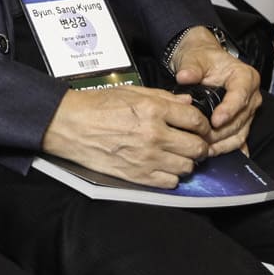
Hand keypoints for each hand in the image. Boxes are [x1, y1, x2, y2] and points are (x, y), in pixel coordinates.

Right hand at [40, 85, 211, 188]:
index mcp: (153, 109)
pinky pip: (170, 182)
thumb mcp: (131, 92)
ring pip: (187, 167)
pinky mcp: (138, 176)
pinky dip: (171, 176)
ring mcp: (147, 158)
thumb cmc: (96, 106)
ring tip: (176, 154)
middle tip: (192, 142)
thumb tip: (187, 102)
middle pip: (197, 147)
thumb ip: (163, 97)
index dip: (202, 124)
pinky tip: (163, 166)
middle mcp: (154, 134)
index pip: (195, 120)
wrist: (71, 125)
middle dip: (198, 144)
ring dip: (186, 161)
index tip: (200, 126)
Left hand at [170, 30, 262, 155]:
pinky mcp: (242, 122)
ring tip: (205, 149)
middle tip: (202, 139)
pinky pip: (238, 139)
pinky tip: (215, 153)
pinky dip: (227, 148)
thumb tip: (184, 76)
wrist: (204, 63)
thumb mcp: (195, 58)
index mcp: (245, 77)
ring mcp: (248, 111)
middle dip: (221, 132)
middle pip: (240, 119)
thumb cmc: (203, 59)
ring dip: (223, 144)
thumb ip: (191, 68)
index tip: (215, 121)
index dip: (228, 110)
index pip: (240, 96)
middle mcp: (251, 96)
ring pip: (240, 133)